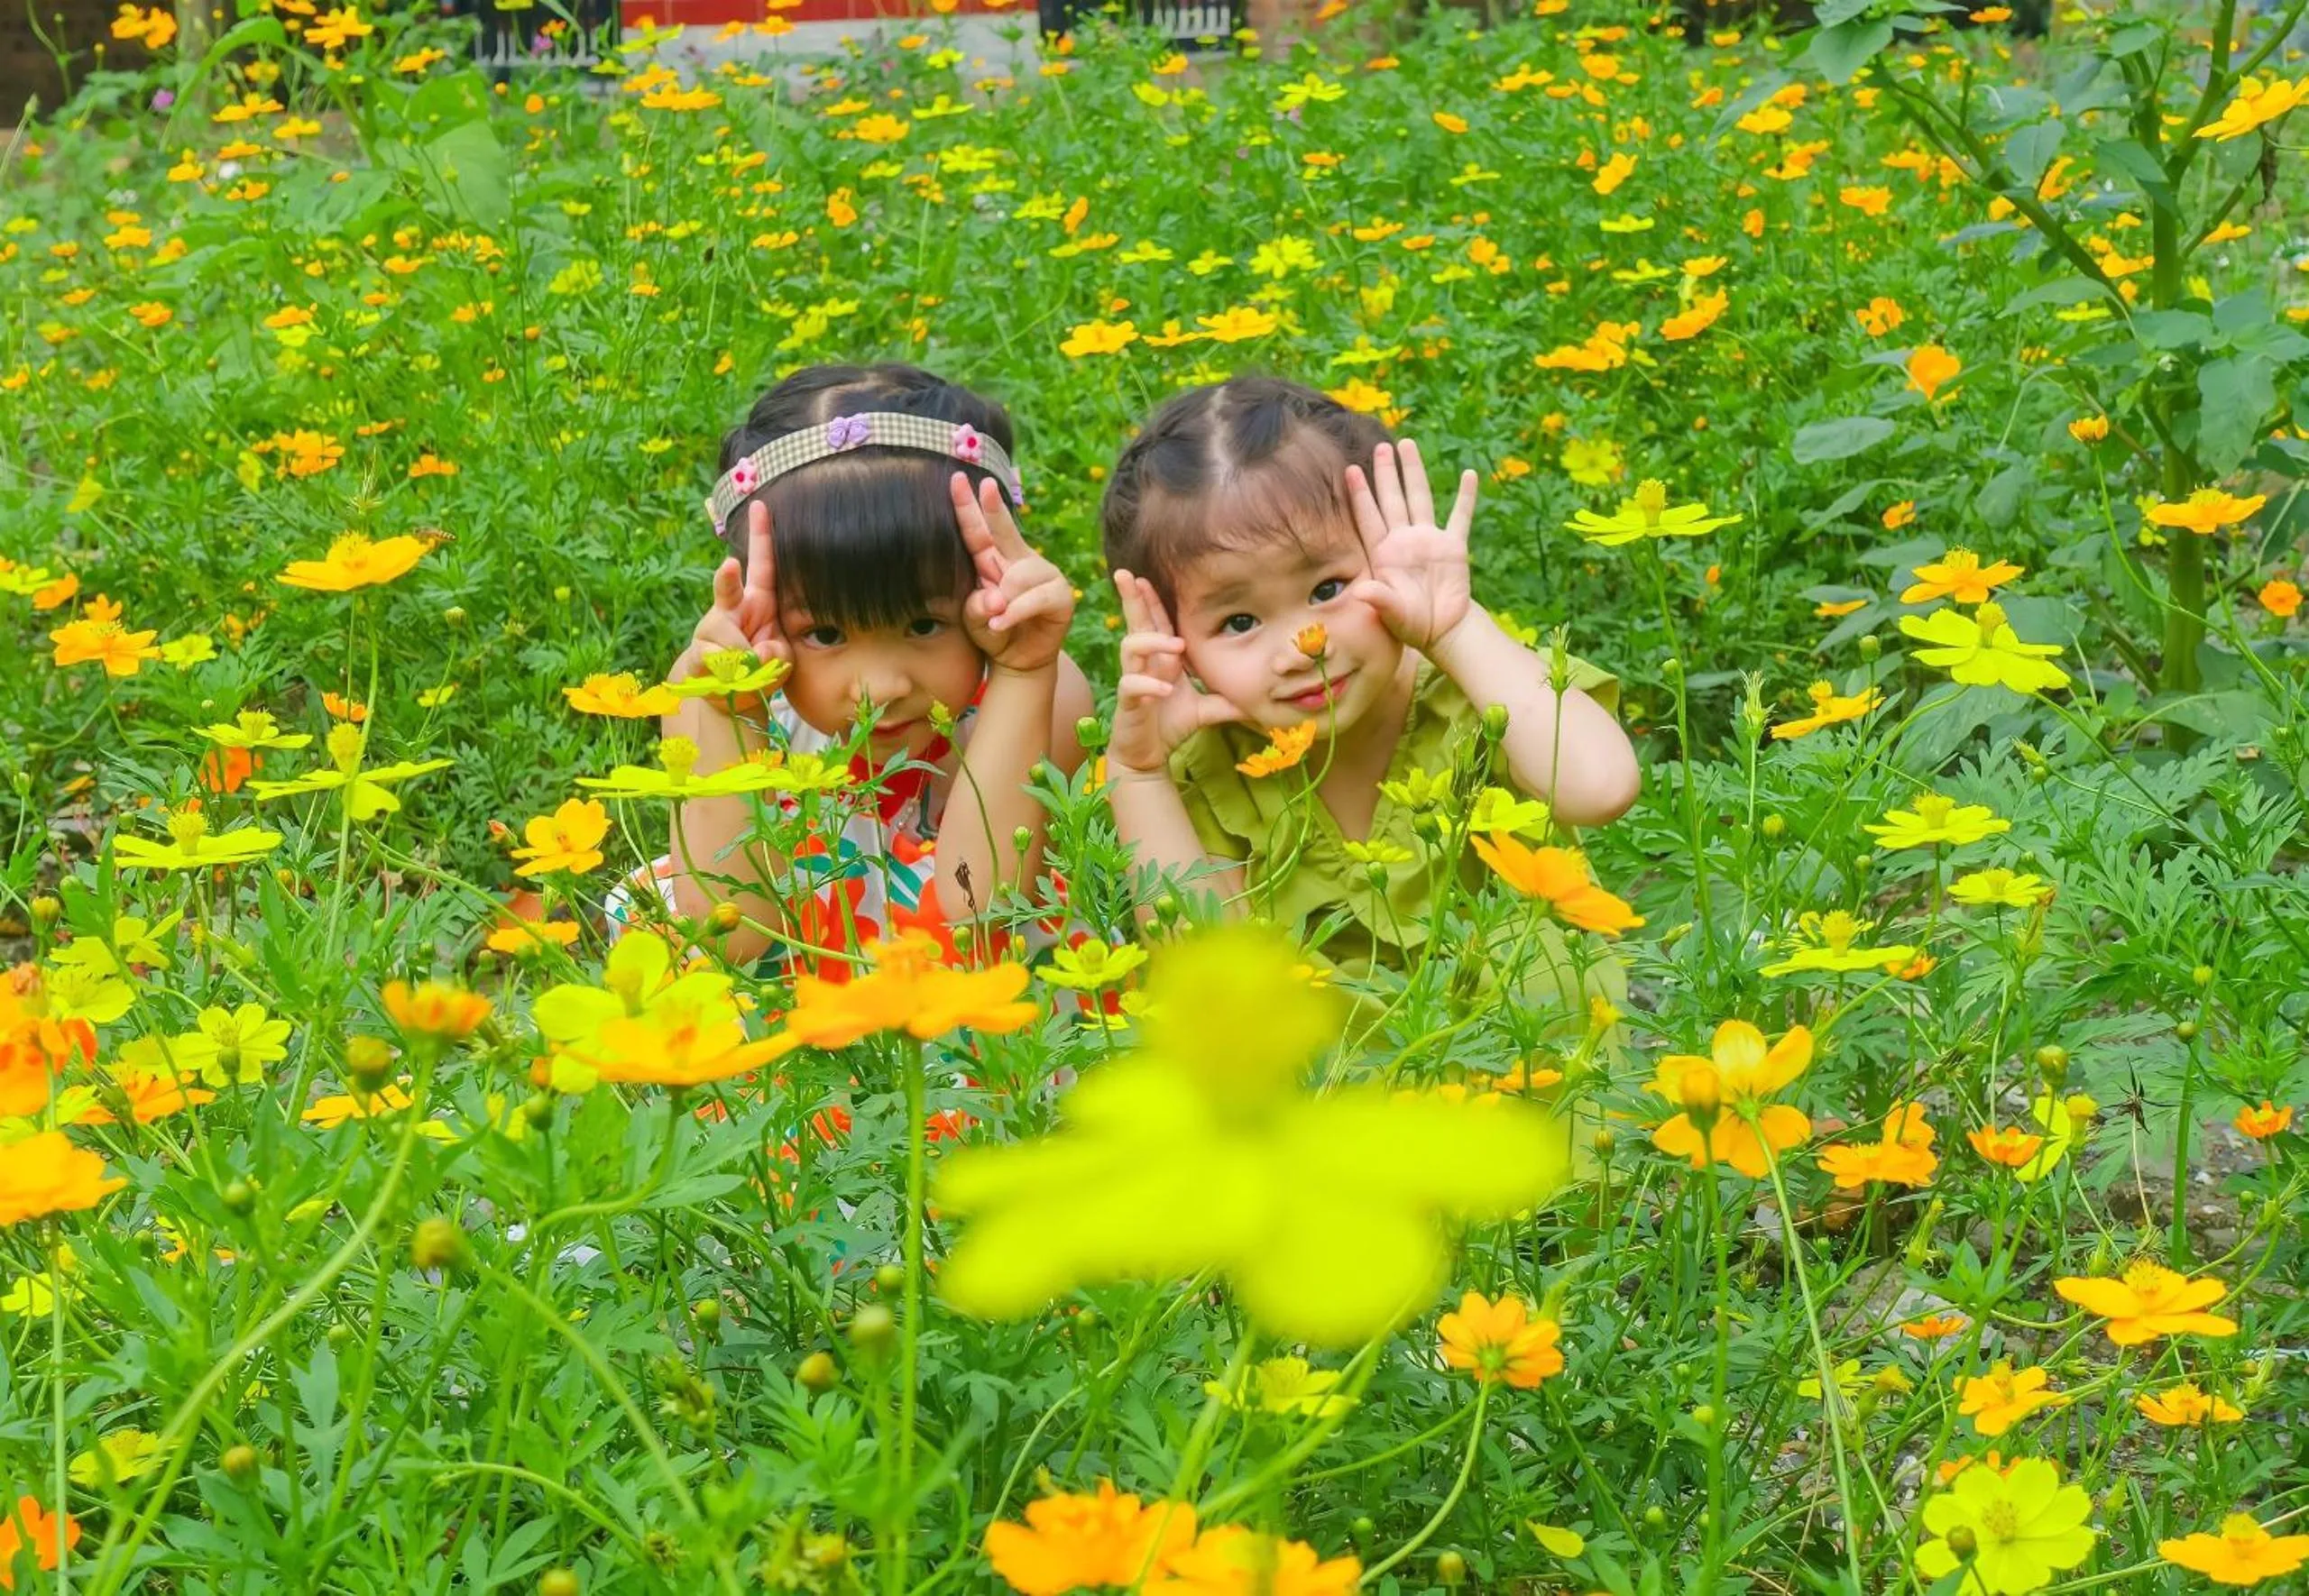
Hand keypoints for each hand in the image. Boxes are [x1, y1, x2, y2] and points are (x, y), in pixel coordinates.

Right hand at [674, 499, 792, 704]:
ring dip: (745, 663)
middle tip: (729, 566)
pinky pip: (717, 665)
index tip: (761, 505)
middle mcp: (730, 608)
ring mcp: (710, 629)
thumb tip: (750, 654)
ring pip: (730, 643)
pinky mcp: (696, 653)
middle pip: (726, 588)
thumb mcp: (781, 659)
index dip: (761, 536)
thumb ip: (776, 654)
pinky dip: (731, 677)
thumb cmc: (761, 666)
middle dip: (726, 578)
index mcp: (758, 601)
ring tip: (747, 670)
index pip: (762, 564)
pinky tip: (729, 679)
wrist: (729, 694)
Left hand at [957, 473, 1072, 674]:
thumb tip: (995, 598)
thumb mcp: (975, 621)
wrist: (1019, 661)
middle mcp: (1019, 561)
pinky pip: (1034, 598)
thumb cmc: (994, 633)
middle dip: (994, 507)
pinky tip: (1002, 624)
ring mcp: (1043, 575)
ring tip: (996, 620)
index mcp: (993, 562)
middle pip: (1004, 531)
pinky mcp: (1060, 595)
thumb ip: (977, 607)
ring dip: (1004, 600)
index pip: (978, 531)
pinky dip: (1016, 613)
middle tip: (984, 485)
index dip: (968, 506)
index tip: (956, 479)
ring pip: (1019, 575)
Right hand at [1108, 570, 1244, 776]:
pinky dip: (1148, 686)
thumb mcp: (1207, 709)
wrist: (1149, 757)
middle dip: (1131, 598)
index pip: (1156, 621)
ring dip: (1152, 641)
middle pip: (1135, 622)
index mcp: (1162, 658)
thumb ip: (1229, 699)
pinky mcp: (1127, 702)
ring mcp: (1133, 680)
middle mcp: (1145, 663)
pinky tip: (1165, 691)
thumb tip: (1263, 696)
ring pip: (1130, 647)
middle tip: (1125, 573)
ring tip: (1175, 645)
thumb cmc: (1172, 725)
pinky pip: (1131, 685)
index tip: (1148, 573)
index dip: (1152, 598)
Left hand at [1345, 438, 1475, 652]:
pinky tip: (1469, 475)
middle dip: (1386, 473)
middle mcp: (1404, 540)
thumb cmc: (1412, 625)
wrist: (1443, 631)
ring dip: (1414, 472)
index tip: (1351, 470)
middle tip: (1381, 446)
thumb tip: (1362, 592)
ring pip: (1420, 498)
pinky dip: (1465, 497)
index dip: (1361, 494)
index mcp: (1385, 553)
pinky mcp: (1454, 547)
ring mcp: (1429, 540)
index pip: (1369, 518)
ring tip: (1407, 445)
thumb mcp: (1393, 614)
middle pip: (1392, 499)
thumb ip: (1380, 600)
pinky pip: (1460, 517)